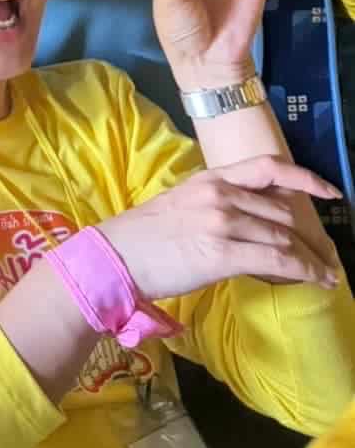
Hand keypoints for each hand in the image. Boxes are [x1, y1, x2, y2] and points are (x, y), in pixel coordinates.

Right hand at [99, 156, 341, 299]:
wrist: (117, 256)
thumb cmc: (146, 235)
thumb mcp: (183, 203)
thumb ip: (219, 203)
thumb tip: (255, 219)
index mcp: (210, 178)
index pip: (267, 167)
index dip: (304, 177)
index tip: (330, 192)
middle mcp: (220, 194)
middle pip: (282, 210)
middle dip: (310, 234)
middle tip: (324, 254)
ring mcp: (222, 222)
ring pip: (284, 235)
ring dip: (312, 257)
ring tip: (326, 272)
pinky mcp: (222, 253)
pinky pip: (277, 259)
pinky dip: (304, 271)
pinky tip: (316, 280)